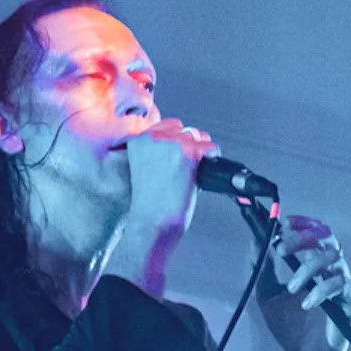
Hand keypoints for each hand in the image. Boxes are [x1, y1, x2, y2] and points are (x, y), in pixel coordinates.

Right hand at [106, 119, 212, 292]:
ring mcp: (173, 142)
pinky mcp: (189, 152)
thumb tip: (186, 142)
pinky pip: (211, 148)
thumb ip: (159, 152)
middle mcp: (154, 137)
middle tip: (186, 169)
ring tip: (192, 175)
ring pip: (199, 137)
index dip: (177, 141)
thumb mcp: (145, 170)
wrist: (151, 223)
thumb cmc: (148, 206)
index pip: (168, 126)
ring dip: (201, 153)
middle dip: (190, 145)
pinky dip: (212, 160)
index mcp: (139, 140)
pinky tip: (202, 175)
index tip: (178, 156)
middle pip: (185, 130)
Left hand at [256, 215, 350, 350]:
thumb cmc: (289, 326)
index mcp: (314, 263)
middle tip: (282, 249)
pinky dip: (321, 291)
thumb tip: (255, 241)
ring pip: (331, 258)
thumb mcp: (267, 294)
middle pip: (325, 237)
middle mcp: (331, 268)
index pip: (313, 233)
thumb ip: (262, 268)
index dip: (301, 224)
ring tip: (291, 288)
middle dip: (302, 238)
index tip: (282, 224)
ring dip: (307, 268)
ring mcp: (344, 282)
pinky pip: (340, 284)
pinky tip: (306, 304)